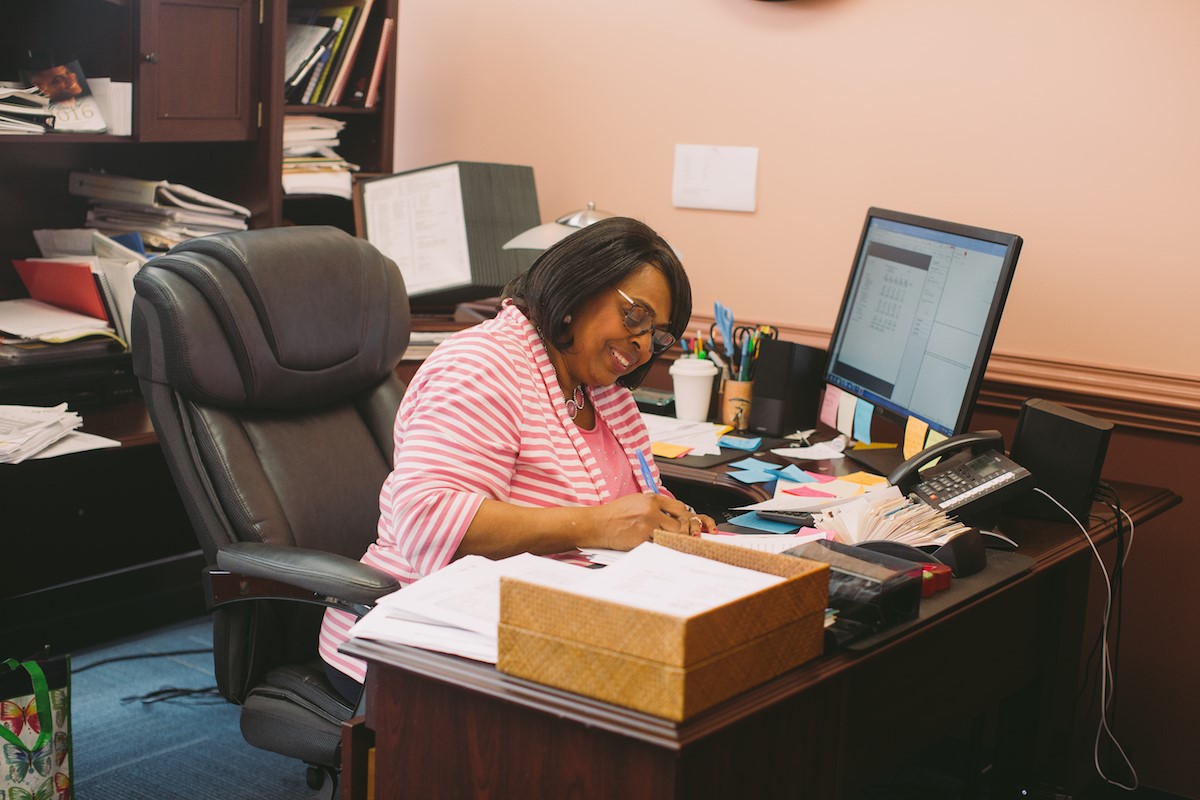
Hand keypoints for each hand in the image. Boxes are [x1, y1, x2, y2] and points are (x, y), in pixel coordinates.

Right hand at [595, 493, 715, 549]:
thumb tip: (670, 513)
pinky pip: (658, 545)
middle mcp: (652, 510)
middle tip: (679, 538)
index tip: (685, 524)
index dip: (685, 518)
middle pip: (679, 524)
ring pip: (671, 536)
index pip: (680, 508)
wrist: (598, 523)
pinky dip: (659, 547)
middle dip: (680, 533)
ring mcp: (648, 524)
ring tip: (666, 543)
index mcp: (652, 499)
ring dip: (670, 541)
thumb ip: (654, 505)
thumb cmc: (614, 513)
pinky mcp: (642, 538)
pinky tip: (655, 547)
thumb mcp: (636, 501)